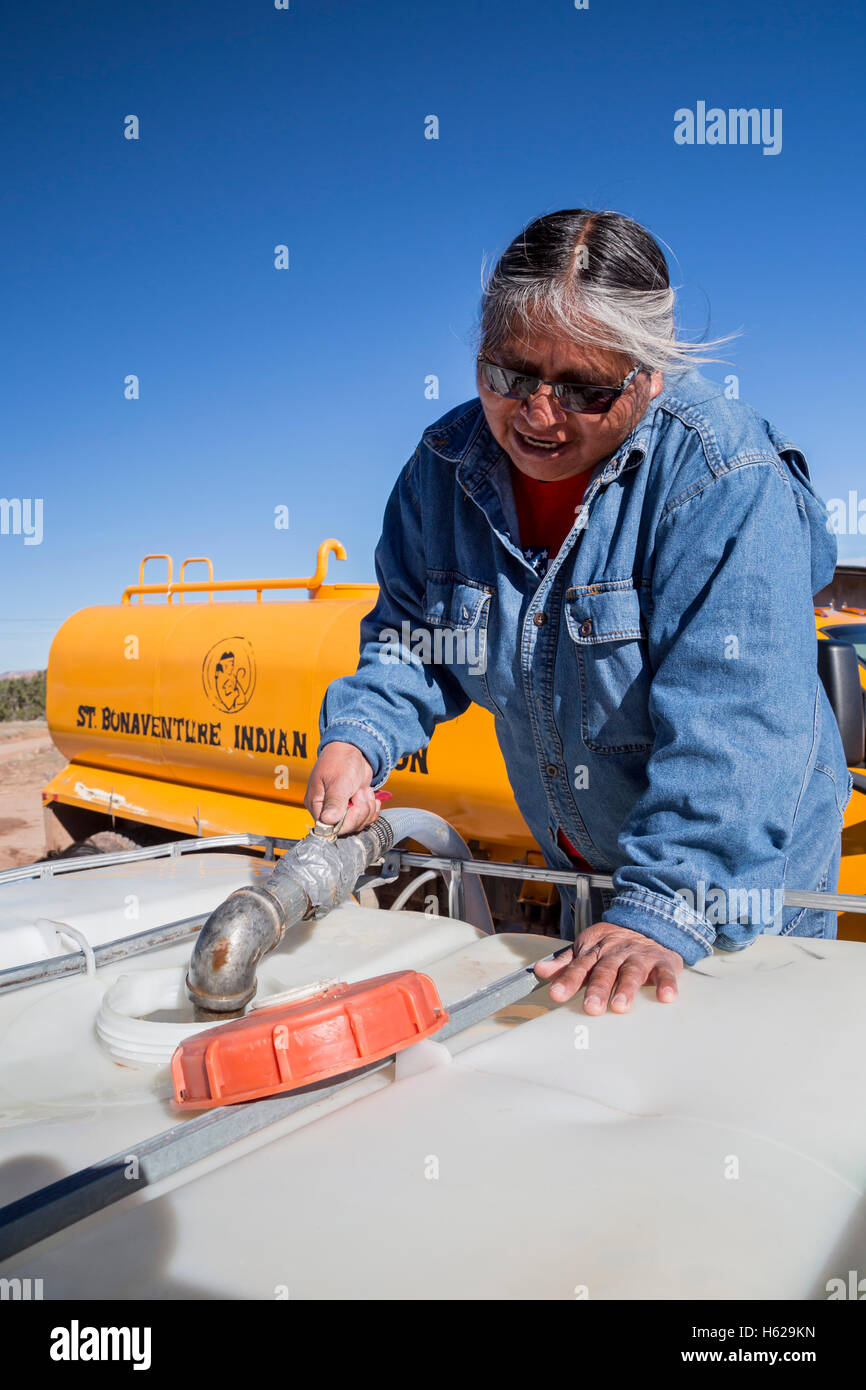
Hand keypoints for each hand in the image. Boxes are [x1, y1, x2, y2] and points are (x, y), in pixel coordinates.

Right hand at [304, 742, 379, 834]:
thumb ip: (334, 802)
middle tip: (359, 793)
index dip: (346, 821)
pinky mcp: (353, 808)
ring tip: (362, 790)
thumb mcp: (338, 782)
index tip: (355, 805)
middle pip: (346, 828)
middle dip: (360, 811)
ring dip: (367, 807)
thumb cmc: (340, 760)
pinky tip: (369, 794)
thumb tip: (327, 821)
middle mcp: (327, 810)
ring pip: (358, 824)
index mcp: (316, 804)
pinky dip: (372, 808)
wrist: (355, 749)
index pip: (329, 828)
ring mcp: (341, 810)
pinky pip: (366, 818)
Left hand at [533, 921, 682, 1013]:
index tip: (557, 995)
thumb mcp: (587, 949)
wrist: (649, 922)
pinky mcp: (662, 961)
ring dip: (627, 989)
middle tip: (591, 1007)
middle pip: (605, 970)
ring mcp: (640, 957)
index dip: (568, 980)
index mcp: (596, 951)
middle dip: (597, 988)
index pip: (579, 966)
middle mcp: (616, 953)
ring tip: (620, 1006)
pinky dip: (666, 983)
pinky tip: (666, 996)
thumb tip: (540, 971)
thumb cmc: (614, 944)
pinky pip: (665, 972)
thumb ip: (566, 964)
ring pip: (632, 972)